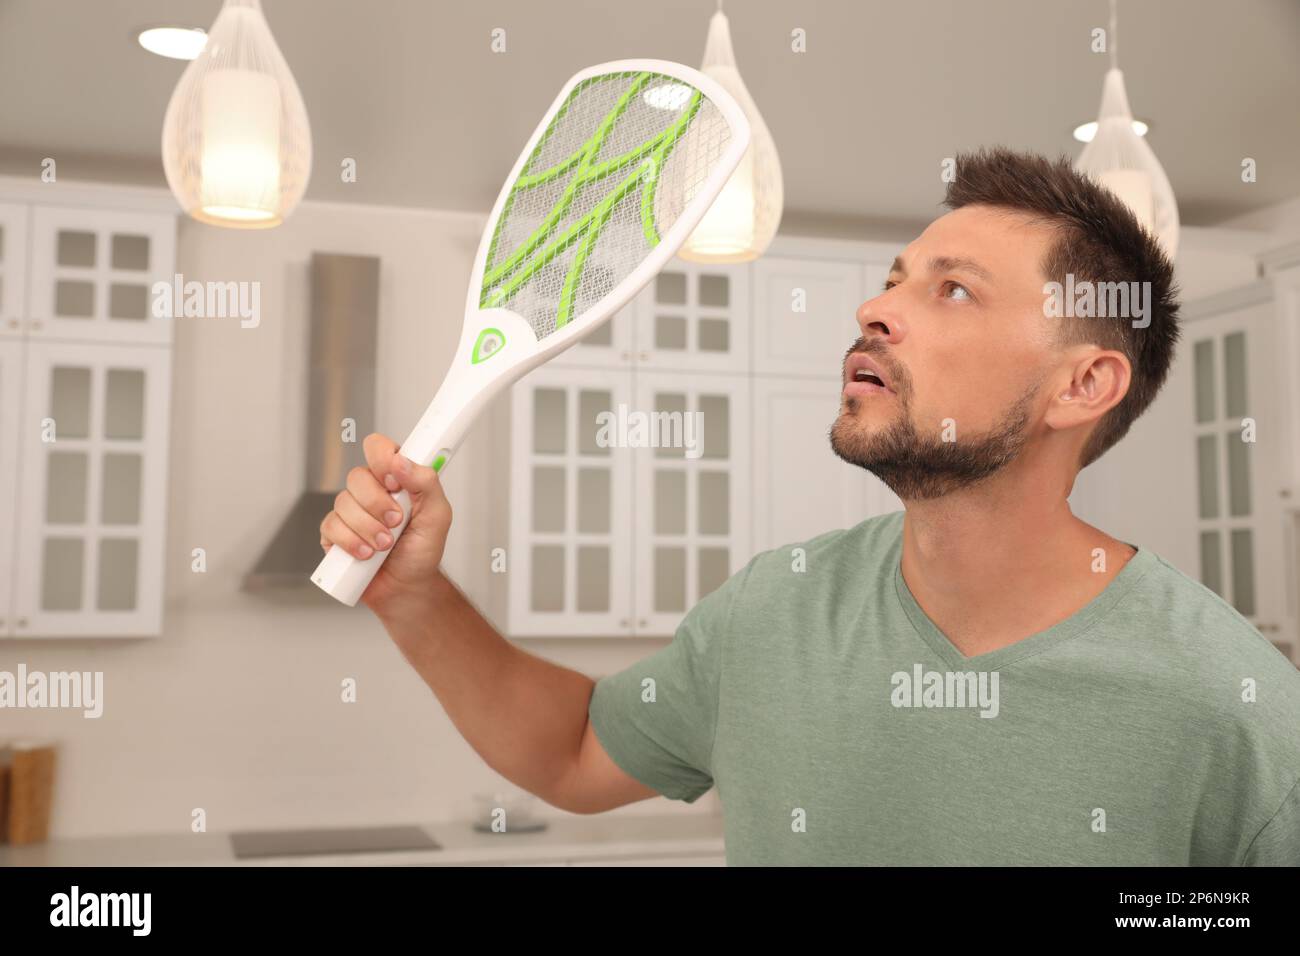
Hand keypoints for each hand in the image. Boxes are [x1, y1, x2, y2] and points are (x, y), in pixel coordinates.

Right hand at [319, 433, 452, 614]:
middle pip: (357, 477)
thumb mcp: (437, 515)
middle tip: (396, 523)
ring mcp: (350, 511)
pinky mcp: (334, 533)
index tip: (395, 482)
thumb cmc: (422, 550)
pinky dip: (351, 542)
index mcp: (395, 479)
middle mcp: (370, 491)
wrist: (407, 587)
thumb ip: (426, 483)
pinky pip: (331, 527)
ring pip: (343, 503)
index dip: (382, 459)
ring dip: (368, 528)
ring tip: (385, 545)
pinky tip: (366, 554)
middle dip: (378, 505)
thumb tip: (402, 461)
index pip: (378, 448)